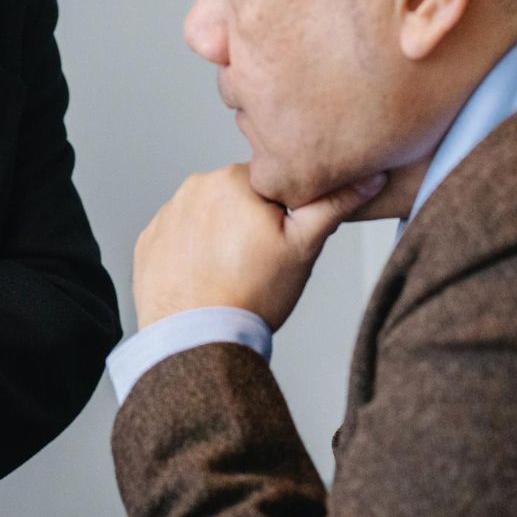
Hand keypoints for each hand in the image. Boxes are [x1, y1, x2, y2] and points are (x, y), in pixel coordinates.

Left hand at [132, 164, 385, 331]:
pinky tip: (205, 277)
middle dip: (251, 222)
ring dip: (220, 235)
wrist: (197, 340)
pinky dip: (192, 252)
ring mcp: (167, 214)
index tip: (281, 242)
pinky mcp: (148, 241)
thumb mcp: (304, 249)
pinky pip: (179, 237)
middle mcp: (194, 187)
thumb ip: (333, 205)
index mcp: (233, 178)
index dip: (283, 214)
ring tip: (231, 272)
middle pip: (237, 197)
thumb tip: (368, 177)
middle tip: (258, 261)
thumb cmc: (252, 295)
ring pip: (208, 216)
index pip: (271, 183)